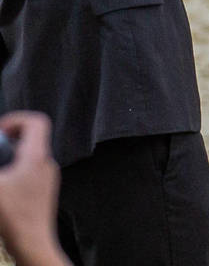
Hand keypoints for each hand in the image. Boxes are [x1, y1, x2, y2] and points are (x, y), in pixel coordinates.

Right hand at [0, 113, 69, 265]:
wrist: (32, 244)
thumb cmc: (15, 217)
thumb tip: (0, 164)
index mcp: (37, 156)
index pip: (36, 122)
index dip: (16, 120)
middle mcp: (46, 165)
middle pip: (30, 139)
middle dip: (7, 143)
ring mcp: (47, 180)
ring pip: (28, 158)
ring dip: (9, 161)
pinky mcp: (42, 194)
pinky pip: (28, 175)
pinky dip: (13, 176)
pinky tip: (1, 190)